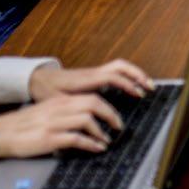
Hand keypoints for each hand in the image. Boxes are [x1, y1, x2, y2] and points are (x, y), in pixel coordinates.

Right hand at [0, 92, 124, 158]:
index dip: (108, 107)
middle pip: (93, 104)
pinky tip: (96, 149)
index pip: (91, 97)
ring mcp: (55, 123)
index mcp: (60, 101)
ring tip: (107, 140)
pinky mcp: (49, 138)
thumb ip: (66, 112)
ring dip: (101, 131)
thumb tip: (87, 120)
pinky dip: (90, 144)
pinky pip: (76, 138)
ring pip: (87, 119)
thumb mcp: (48, 112)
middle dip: (110, 115)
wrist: (2, 132)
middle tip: (118, 127)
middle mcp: (59, 108)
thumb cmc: (25, 124)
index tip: (115, 117)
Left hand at [29, 58, 153, 102]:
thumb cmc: (46, 91)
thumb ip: (72, 108)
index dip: (128, 84)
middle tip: (150, 87)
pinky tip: (131, 88)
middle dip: (138, 74)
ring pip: (120, 67)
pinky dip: (127, 77)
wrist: (38, 80)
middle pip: (121, 66)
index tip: (138, 94)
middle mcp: (93, 73)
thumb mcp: (57, 102)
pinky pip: (115, 72)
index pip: (113, 77)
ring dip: (135, 74)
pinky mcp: (94, 76)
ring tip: (146, 87)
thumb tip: (87, 122)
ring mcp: (95, 73)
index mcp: (87, 79)